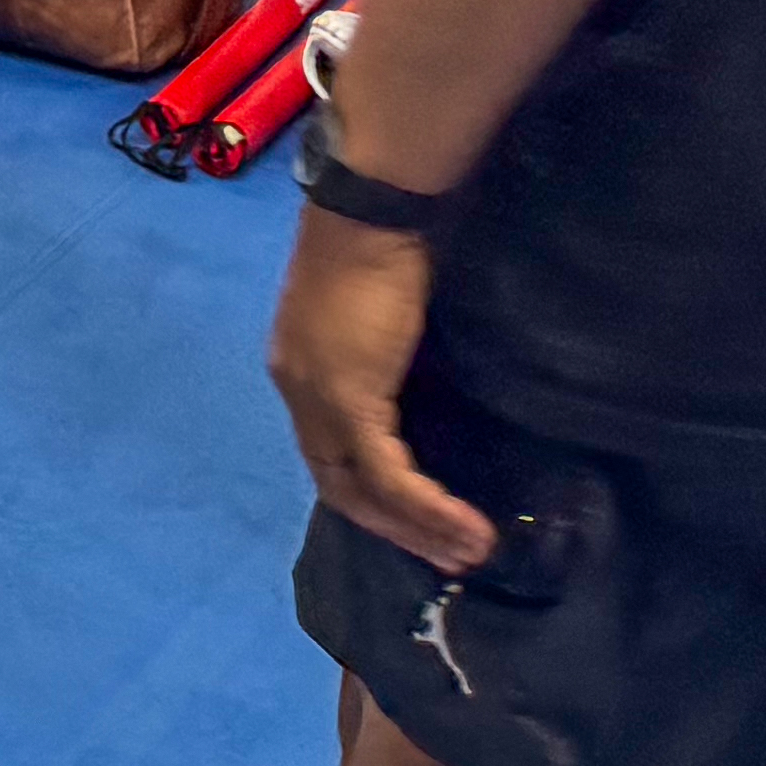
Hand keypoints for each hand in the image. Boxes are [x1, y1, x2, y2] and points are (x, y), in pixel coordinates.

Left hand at [268, 214, 491, 571]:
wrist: (374, 209)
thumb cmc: (385, 243)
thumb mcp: (380, 317)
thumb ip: (386, 357)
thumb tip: (422, 388)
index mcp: (299, 366)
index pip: (326, 450)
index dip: (369, 494)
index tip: (418, 523)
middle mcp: (297, 387)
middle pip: (337, 483)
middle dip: (394, 528)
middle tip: (448, 556)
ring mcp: (317, 396)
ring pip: (360, 489)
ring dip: (417, 529)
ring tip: (468, 554)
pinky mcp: (350, 398)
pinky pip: (387, 475)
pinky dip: (428, 508)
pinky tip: (466, 528)